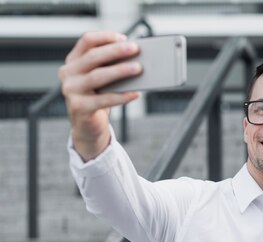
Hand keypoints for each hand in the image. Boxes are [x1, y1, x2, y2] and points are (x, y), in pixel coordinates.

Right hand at [58, 31, 141, 159]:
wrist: (88, 127)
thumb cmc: (98, 98)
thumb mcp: (102, 80)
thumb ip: (111, 67)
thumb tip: (135, 58)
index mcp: (73, 61)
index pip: (86, 41)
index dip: (105, 37)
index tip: (124, 38)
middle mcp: (68, 73)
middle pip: (93, 56)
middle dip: (116, 51)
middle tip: (135, 49)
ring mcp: (71, 90)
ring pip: (98, 76)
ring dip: (120, 71)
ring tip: (138, 68)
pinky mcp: (79, 107)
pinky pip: (104, 100)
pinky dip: (122, 96)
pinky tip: (136, 93)